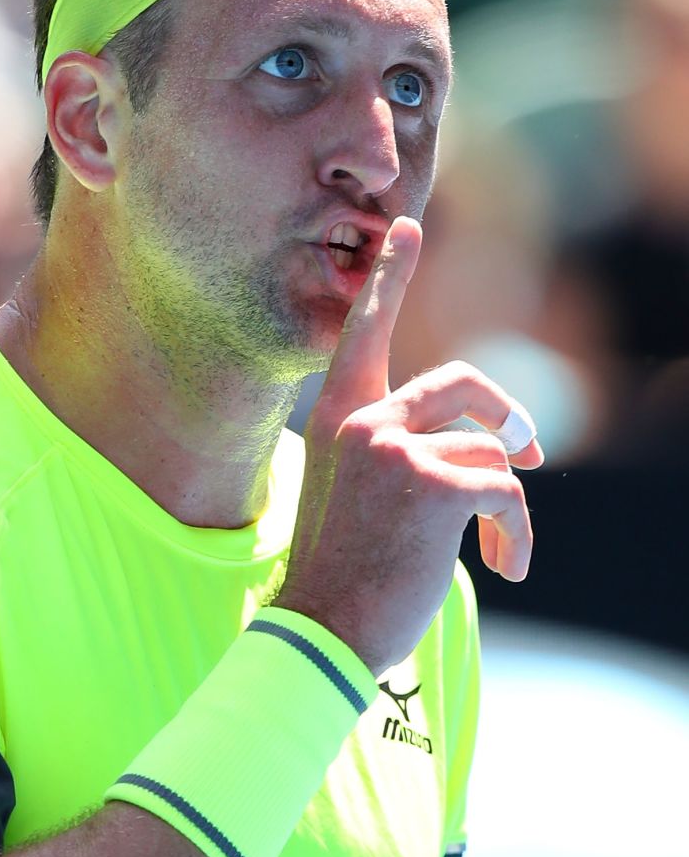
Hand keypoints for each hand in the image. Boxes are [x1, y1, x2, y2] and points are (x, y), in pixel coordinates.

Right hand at [277, 217, 543, 674]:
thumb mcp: (359, 495)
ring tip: (499, 549)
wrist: (324, 630)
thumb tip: (495, 445)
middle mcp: (362, 420)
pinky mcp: (432, 485)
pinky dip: (517, 532)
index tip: (408, 226)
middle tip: (531, 452)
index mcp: (337, 418)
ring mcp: (395, 449)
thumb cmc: (342, 574)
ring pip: (491, 450)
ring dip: (506, 504)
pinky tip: (507, 567)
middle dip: (506, 417)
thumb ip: (399, 454)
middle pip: (462, 386)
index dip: (390, 278)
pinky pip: (507, 491)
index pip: (366, 331)